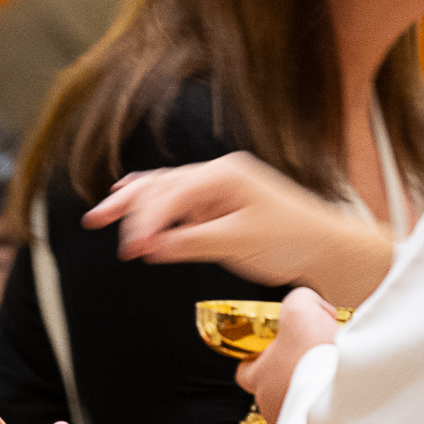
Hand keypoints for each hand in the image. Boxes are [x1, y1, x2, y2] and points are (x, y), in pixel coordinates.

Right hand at [81, 154, 395, 305]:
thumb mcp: (239, 243)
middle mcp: (220, 174)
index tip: (130, 248)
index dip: (146, 221)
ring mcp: (220, 188)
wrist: (328, 246)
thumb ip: (192, 242)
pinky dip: (155, 206)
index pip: (172, 194)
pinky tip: (134, 203)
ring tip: (103, 215)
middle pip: (162, 185)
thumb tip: (150, 247)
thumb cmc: (293, 240)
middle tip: (95, 221)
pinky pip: (180, 201)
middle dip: (128, 205)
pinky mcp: (221, 204)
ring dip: (135, 204)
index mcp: (225, 175)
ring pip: (167, 190)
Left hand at [239, 288, 340, 423]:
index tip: (278, 347)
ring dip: (311, 391)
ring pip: (298, 403)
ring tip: (332, 375)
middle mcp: (270, 404)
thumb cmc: (316, 355)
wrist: (348, 390)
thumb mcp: (302, 309)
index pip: (245, 370)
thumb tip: (307, 305)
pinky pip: (318, 419)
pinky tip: (344, 392)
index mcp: (258, 377)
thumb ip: (298, 300)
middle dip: (293, 372)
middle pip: (275, 386)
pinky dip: (327, 406)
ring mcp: (292, 423)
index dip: (260, 357)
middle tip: (314, 358)